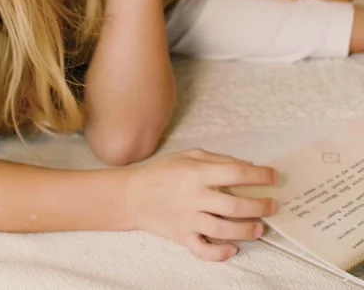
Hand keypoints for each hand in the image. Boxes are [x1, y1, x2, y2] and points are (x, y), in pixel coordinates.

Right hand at [127, 149, 277, 260]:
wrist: (133, 195)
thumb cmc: (163, 172)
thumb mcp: (189, 155)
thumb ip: (218, 160)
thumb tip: (247, 166)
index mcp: (197, 172)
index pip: (236, 172)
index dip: (260, 175)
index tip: (274, 177)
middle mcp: (195, 196)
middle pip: (235, 204)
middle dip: (260, 206)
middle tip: (273, 206)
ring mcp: (188, 219)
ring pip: (224, 230)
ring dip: (247, 230)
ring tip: (260, 228)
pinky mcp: (182, 237)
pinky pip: (204, 250)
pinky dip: (220, 253)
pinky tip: (232, 249)